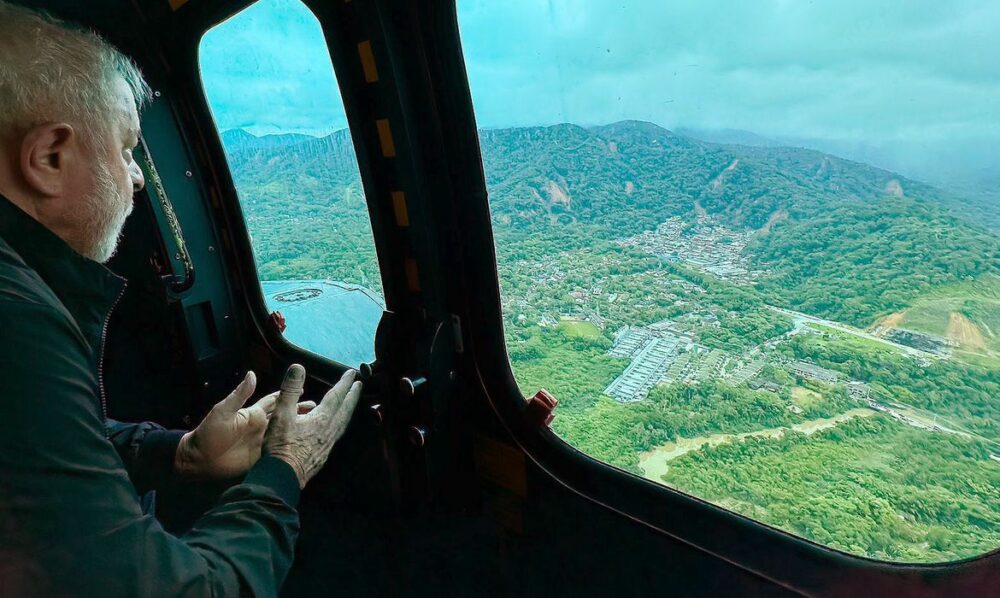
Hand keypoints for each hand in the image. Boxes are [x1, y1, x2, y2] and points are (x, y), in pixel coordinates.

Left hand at [175, 371, 316, 478]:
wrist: (200, 461)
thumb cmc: (209, 433)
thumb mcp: (223, 411)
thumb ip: (239, 395)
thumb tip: (252, 374)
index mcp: (254, 414)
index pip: (275, 400)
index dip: (288, 393)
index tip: (303, 387)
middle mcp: (261, 426)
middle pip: (285, 416)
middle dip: (300, 410)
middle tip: (318, 407)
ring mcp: (263, 442)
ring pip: (286, 433)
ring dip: (299, 428)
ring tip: (316, 424)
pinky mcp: (263, 457)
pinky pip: (280, 450)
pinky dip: (292, 447)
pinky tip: (304, 446)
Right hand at [264, 365, 361, 488]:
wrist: (283, 476)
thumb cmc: (281, 446)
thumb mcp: (281, 414)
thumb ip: (290, 390)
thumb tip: (298, 367)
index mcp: (322, 418)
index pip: (336, 396)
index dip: (344, 383)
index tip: (352, 373)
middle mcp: (330, 430)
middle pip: (346, 409)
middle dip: (353, 395)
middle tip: (360, 385)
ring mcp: (328, 444)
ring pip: (344, 422)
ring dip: (349, 410)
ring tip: (351, 403)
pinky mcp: (324, 454)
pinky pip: (338, 433)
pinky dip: (341, 424)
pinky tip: (336, 427)